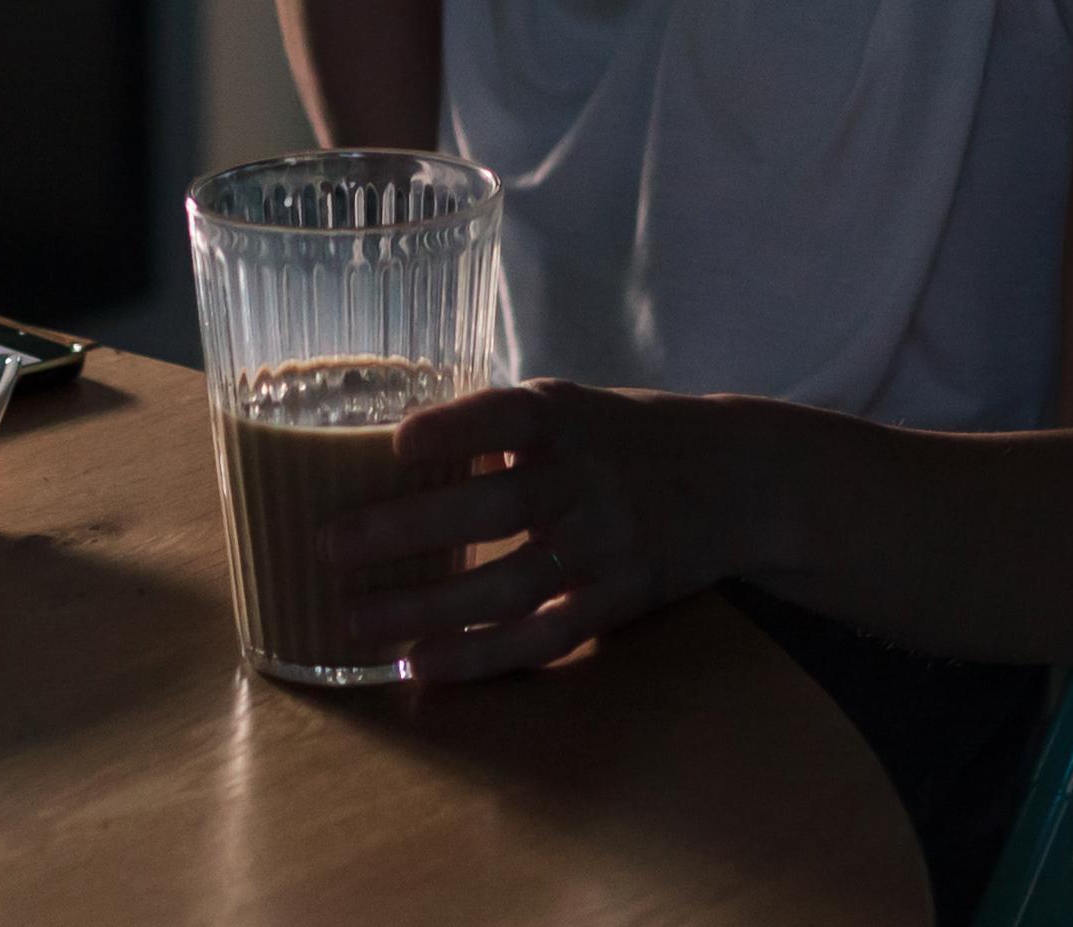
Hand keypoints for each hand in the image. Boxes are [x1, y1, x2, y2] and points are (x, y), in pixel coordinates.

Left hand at [324, 380, 734, 680]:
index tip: (396, 444)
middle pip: (494, 508)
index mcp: (569, 419)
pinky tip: (421, 664)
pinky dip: (481, 655)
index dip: (455, 430)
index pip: (507, 417)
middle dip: (408, 530)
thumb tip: (387, 446)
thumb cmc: (630, 438)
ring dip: (426, 607)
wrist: (742, 480)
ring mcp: (606, 546)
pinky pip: (543, 637)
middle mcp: (588, 480)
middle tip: (330, 546)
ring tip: (355, 621)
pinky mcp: (618, 599)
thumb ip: (499, 428)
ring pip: (508, 585)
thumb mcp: (575, 408)